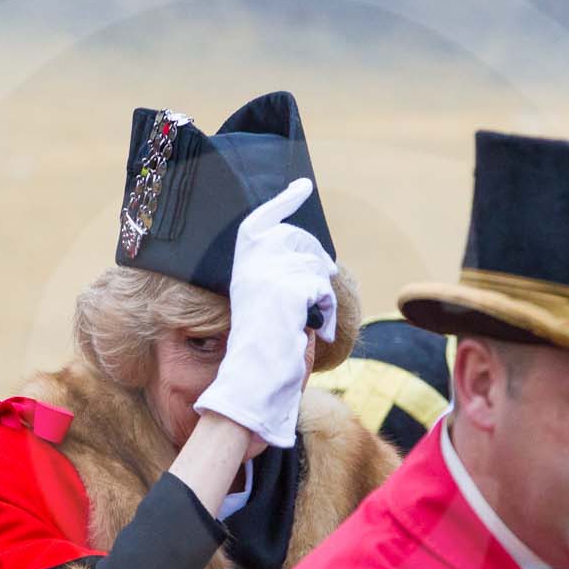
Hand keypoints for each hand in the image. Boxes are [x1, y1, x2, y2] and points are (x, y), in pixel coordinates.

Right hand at [193, 179, 335, 448]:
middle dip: (317, 261)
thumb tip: (316, 268)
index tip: (302, 185)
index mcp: (243, 268)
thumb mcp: (269, 309)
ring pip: (315, 266)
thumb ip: (283, 284)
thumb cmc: (260, 354)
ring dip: (321, 295)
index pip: (261, 221)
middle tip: (320, 288)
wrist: (250, 383)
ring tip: (309, 321)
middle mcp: (252, 266)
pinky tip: (316, 331)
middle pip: (300, 240)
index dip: (284, 201)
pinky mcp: (287, 290)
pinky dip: (325, 312)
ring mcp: (269, 276)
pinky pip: (322, 291)